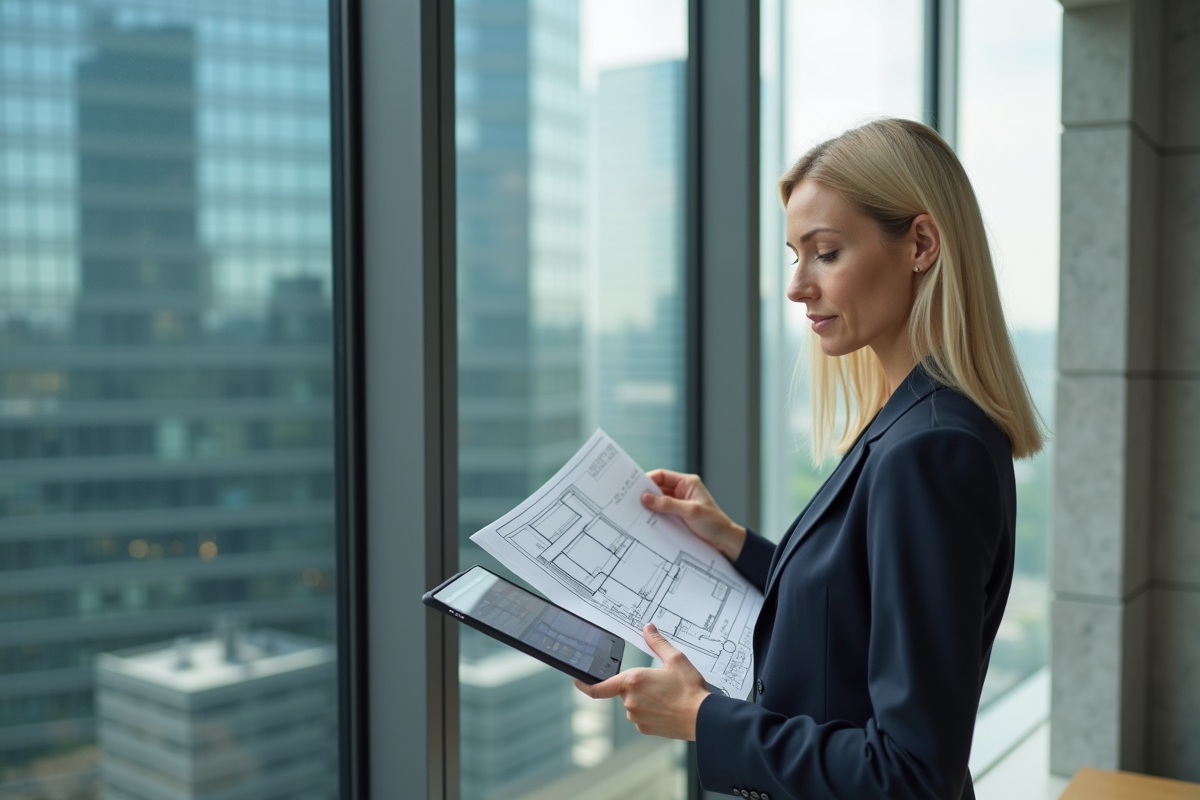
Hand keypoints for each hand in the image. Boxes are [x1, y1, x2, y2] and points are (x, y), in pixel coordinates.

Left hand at [573, 623, 709, 739]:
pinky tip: (667, 707)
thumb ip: (657, 643)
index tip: (578, 681)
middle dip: (637, 685)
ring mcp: (636, 717)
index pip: (599, 687)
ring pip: (633, 703)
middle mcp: (630, 701)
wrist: (702, 718)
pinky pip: (641, 716)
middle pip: (624, 690)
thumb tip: (648, 629)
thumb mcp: (675, 659)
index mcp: (633, 681)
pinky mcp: (645, 728)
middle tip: (659, 682)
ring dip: (644, 698)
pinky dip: (650, 710)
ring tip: (667, 695)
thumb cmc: (689, 690)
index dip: (584, 685)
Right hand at [642, 469, 745, 560]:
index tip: (634, 488)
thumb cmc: (714, 522)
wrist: (724, 540)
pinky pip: (662, 511)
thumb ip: (668, 504)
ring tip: (636, 511)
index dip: (648, 480)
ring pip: (658, 500)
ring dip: (650, 506)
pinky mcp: (677, 515)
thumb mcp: (690, 511)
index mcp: (687, 483)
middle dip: (646, 494)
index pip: (662, 476)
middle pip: (658, 488)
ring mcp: (679, 503)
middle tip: (632, 501)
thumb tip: (646, 497)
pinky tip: (646, 519)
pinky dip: (654, 515)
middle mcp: (682, 490)